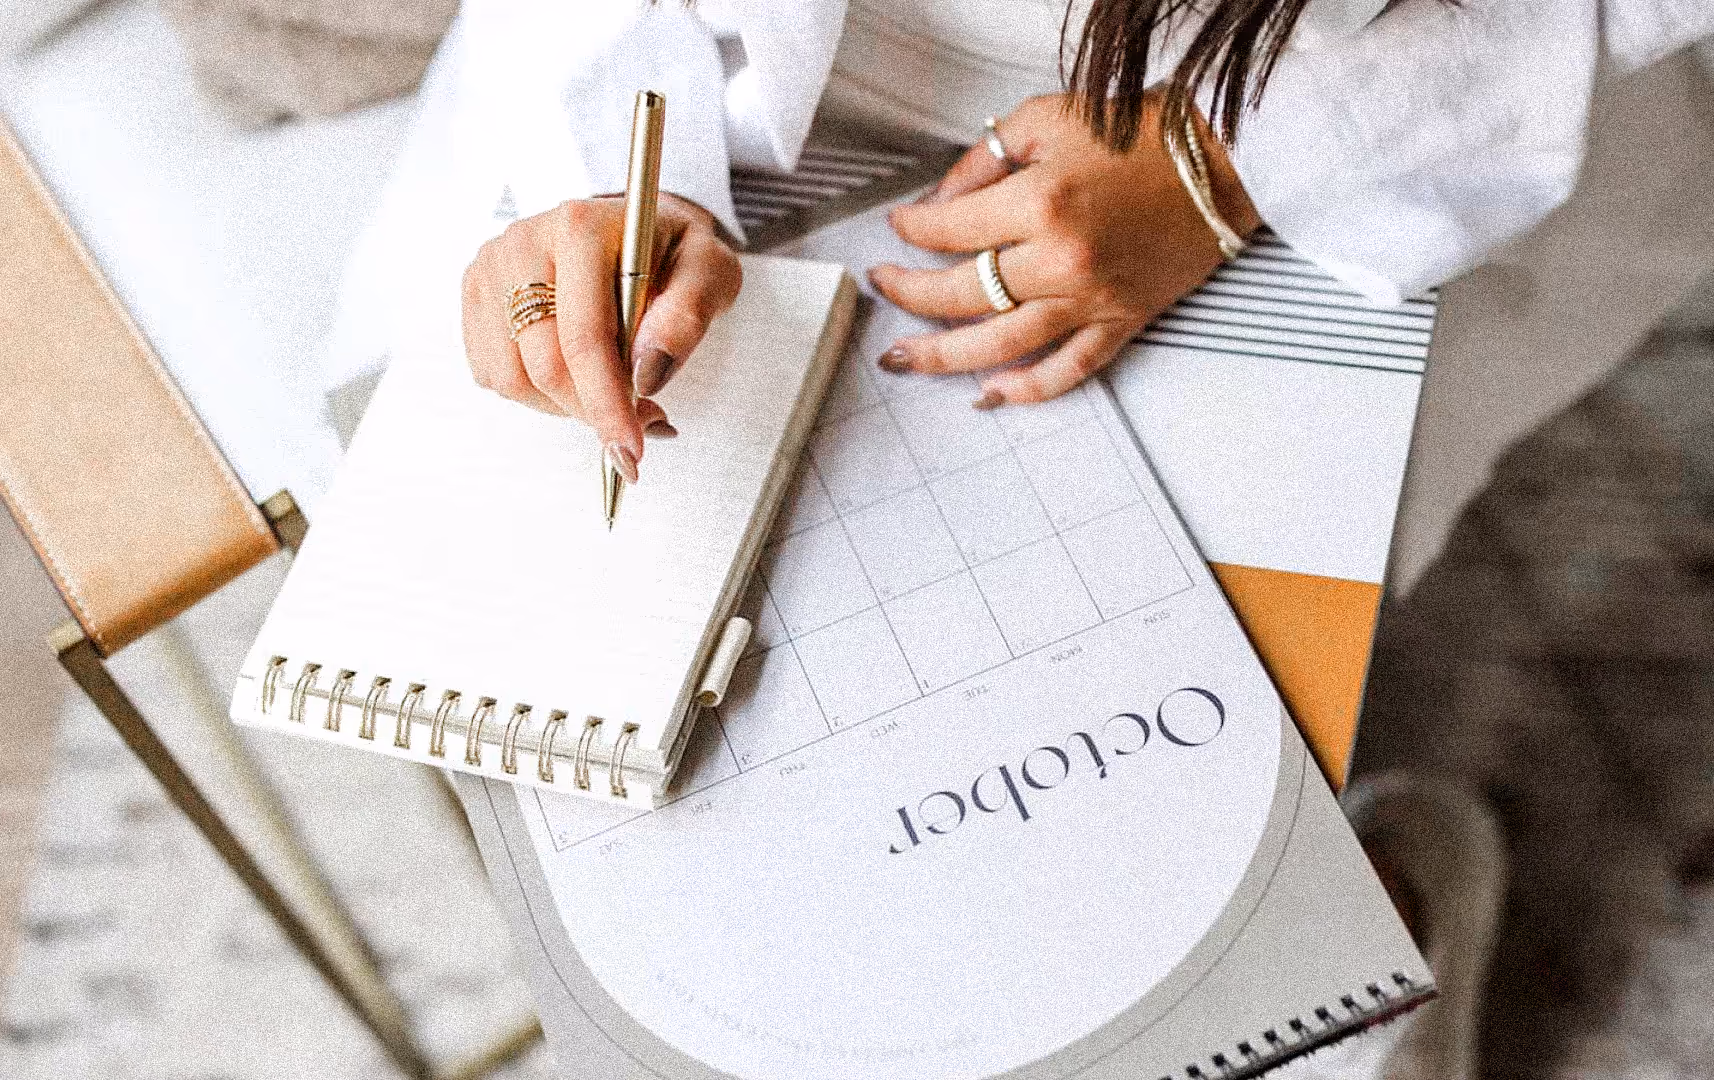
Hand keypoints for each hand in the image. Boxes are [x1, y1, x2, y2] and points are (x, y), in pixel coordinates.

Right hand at [461, 194, 741, 481]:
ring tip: (610, 392)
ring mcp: (492, 269)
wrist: (638, 227)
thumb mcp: (710, 271)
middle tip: (640, 425)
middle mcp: (523, 243)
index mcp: (580, 228)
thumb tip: (647, 375)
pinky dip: (537, 393)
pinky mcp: (477, 296)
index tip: (631, 449)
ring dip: (564, 406)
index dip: (606, 403)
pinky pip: (495, 374)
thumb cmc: (675, 251)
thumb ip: (687, 317)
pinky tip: (576, 374)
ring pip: (512, 378)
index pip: (583, 337)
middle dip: (591, 412)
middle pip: (543, 365)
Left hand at [869, 92, 1259, 405]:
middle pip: (961, 295)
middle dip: (910, 294)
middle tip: (884, 288)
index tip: (899, 227)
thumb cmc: (1145, 135)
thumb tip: (940, 202)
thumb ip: (986, 160)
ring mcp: (1091, 299)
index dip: (912, 229)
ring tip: (905, 358)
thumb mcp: (1050, 119)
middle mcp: (1062, 260)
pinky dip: (1025, 390)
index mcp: (1042, 203)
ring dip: (943, 355)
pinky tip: (989, 393)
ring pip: (999, 344)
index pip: (950, 230)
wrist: (1225, 160)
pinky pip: (1067, 371)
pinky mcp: (1121, 322)